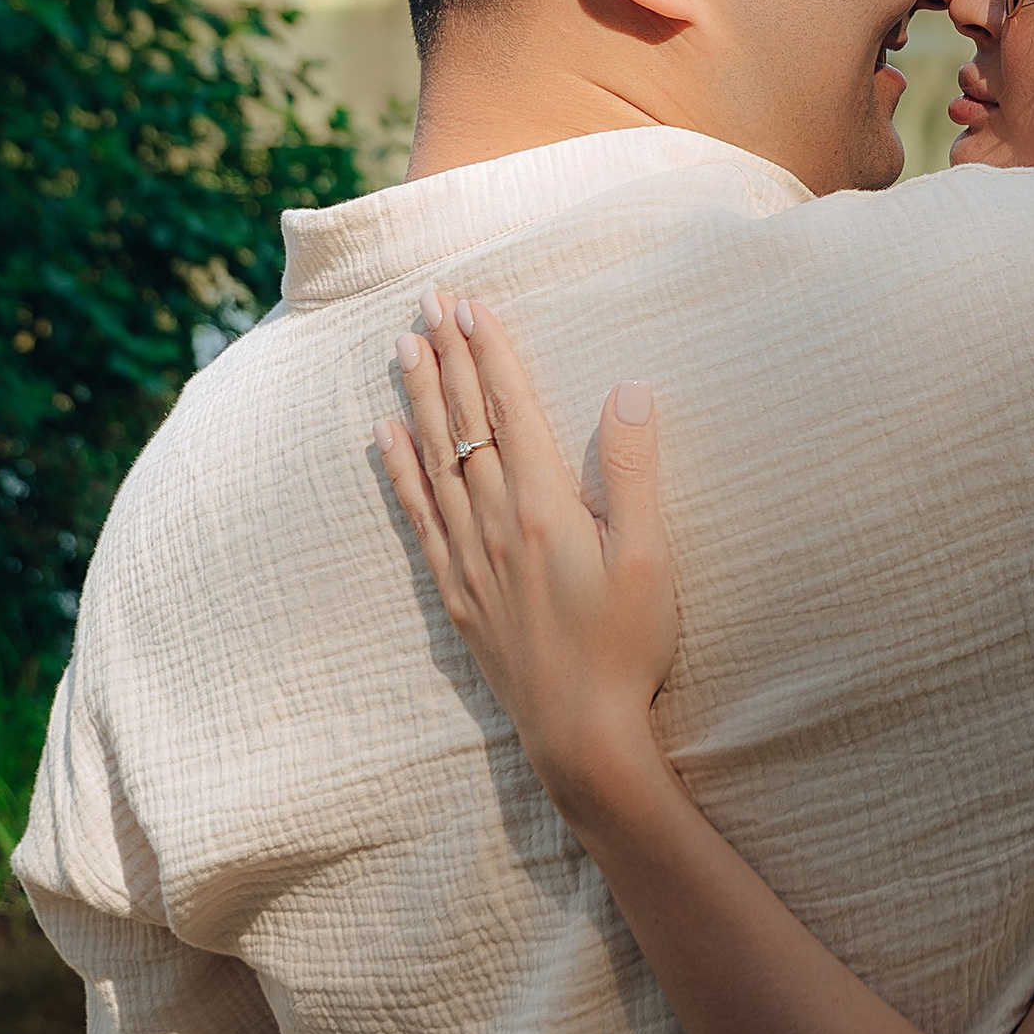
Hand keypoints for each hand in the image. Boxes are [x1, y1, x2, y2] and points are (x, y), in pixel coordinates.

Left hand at [374, 292, 677, 813]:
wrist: (579, 733)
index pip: (511, 409)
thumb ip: (631, 472)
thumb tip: (629, 390)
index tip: (472, 303)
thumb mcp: (649, 557)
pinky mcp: (456, 589)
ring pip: (434, 458)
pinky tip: (384, 436)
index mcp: (544, 506)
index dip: (491, 352)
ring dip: (418, 398)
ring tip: (402, 347)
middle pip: (465, 422)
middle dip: (447, 356)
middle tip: (429, 300)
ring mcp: (469, 556)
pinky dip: (398, 469)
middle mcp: (495, 522)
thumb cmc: (626, 646)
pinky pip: (419, 514)